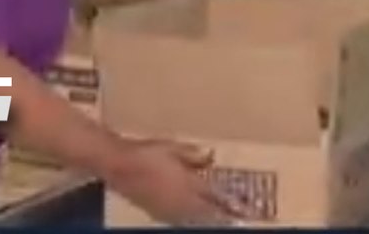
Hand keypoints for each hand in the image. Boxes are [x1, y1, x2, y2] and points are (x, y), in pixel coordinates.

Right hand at [106, 138, 246, 226]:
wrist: (118, 166)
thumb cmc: (146, 153)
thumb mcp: (172, 147)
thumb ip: (193, 154)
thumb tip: (211, 156)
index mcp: (190, 185)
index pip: (217, 198)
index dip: (234, 204)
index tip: (250, 210)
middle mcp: (183, 202)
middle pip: (210, 214)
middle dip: (225, 217)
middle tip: (240, 218)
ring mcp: (170, 211)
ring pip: (197, 220)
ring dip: (210, 220)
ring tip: (221, 220)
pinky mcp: (157, 214)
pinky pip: (182, 221)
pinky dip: (193, 220)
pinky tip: (194, 218)